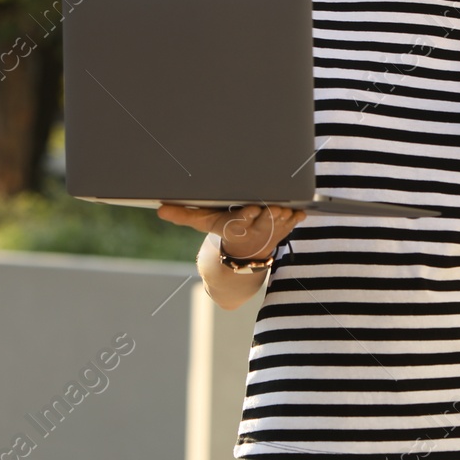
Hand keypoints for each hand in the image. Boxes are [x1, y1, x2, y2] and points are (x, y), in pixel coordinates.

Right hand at [155, 202, 305, 259]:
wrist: (241, 254)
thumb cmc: (222, 229)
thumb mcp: (202, 222)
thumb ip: (183, 214)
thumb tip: (159, 209)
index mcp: (234, 228)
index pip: (240, 222)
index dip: (247, 217)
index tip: (252, 209)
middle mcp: (253, 232)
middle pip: (264, 220)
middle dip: (271, 214)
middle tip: (276, 205)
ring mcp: (270, 232)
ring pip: (281, 222)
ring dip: (285, 215)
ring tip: (287, 206)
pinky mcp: (283, 230)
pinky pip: (292, 223)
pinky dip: (297, 217)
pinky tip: (300, 210)